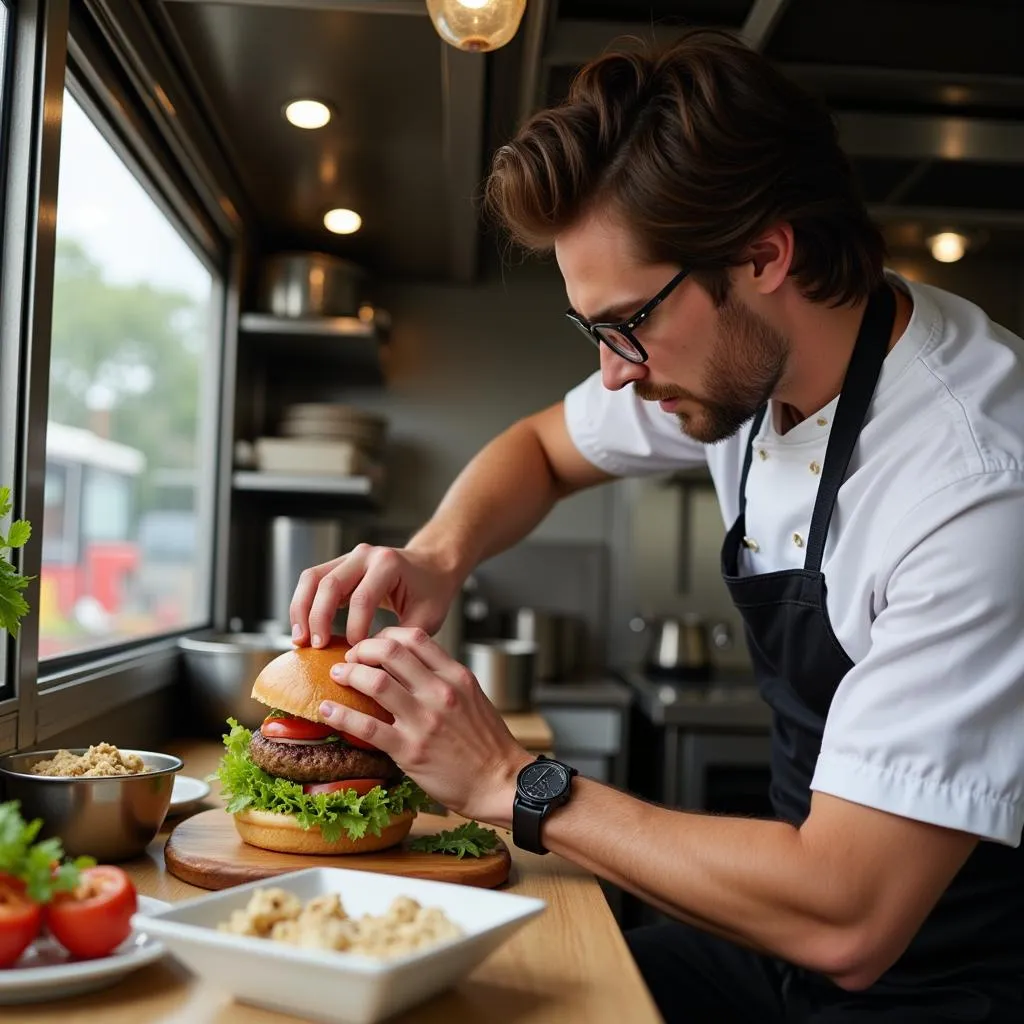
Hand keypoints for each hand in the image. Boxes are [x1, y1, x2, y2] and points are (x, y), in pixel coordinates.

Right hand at [290, 544, 460, 646]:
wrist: (433, 567)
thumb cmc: (431, 592)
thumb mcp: (427, 617)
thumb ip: (401, 639)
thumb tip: (373, 662)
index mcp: (388, 564)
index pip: (362, 597)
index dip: (354, 628)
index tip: (355, 652)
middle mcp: (365, 555)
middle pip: (329, 583)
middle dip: (318, 618)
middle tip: (316, 648)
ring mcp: (349, 557)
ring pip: (312, 578)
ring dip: (301, 610)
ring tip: (300, 640)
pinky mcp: (339, 566)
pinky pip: (312, 582)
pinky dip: (303, 605)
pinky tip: (304, 630)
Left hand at [317, 627, 532, 823]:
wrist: (500, 781)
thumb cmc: (487, 743)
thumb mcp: (473, 697)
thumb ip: (444, 679)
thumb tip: (412, 667)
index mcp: (456, 676)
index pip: (415, 638)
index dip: (386, 635)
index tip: (373, 644)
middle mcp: (440, 692)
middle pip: (390, 651)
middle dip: (362, 649)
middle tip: (350, 657)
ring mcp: (424, 720)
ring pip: (375, 682)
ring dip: (349, 674)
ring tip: (337, 676)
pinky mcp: (409, 750)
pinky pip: (366, 726)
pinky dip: (340, 715)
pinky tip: (327, 710)